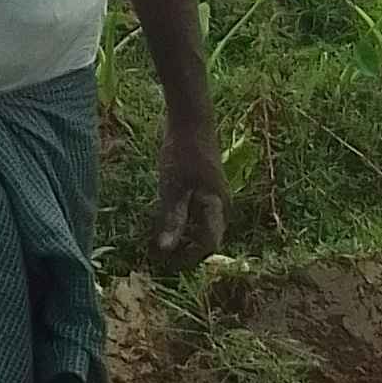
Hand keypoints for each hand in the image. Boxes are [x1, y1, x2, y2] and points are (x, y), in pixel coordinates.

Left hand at [150, 113, 227, 271]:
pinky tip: (165, 219)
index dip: (189, 257)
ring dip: (184, 236)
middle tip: (160, 254)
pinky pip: (199, 213)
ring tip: (160, 240)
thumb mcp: (173, 187)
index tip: (166, 262)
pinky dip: (184, 221)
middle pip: (208, 238)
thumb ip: (172, 218)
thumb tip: (167, 250)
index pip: (209, 244)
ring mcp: (216, 196)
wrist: (192, 120)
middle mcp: (221, 205)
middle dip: (186, 250)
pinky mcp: (207, 187)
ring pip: (203, 226)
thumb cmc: (182, 153)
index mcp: (217, 207)